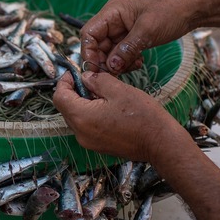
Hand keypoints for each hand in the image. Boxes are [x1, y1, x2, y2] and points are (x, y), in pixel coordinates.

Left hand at [53, 71, 182, 161]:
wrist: (160, 144)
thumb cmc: (142, 116)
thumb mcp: (118, 89)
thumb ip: (96, 80)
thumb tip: (85, 77)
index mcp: (82, 117)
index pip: (59, 96)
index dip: (65, 81)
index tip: (77, 73)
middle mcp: (80, 133)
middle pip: (65, 107)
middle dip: (74, 92)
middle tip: (91, 81)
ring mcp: (88, 142)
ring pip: (75, 117)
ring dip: (83, 103)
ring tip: (103, 94)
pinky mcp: (97, 146)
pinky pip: (85, 127)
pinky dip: (90, 114)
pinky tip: (107, 108)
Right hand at [80, 0, 191, 73]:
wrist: (192, 8)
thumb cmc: (170, 11)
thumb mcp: (147, 31)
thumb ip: (126, 49)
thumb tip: (110, 66)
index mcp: (112, 12)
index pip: (89, 34)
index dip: (89, 52)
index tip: (96, 69)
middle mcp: (113, 20)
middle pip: (97, 45)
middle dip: (105, 61)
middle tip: (116, 74)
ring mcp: (122, 29)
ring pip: (109, 52)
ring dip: (117, 63)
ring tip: (133, 66)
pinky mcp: (131, 37)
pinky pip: (121, 53)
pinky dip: (126, 61)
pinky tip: (138, 63)